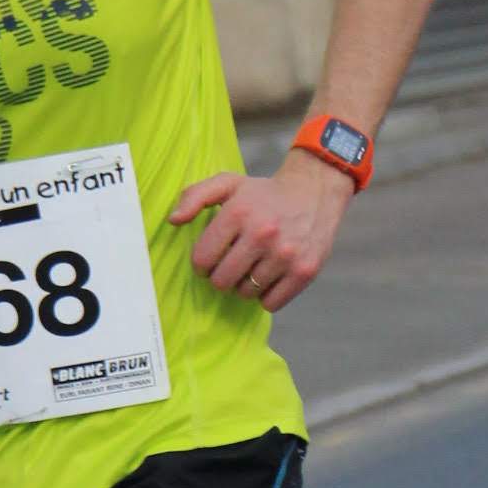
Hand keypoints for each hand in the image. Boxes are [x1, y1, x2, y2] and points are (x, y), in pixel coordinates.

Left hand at [170, 147, 355, 312]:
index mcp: (238, 213)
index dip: (202, 263)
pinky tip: (269, 276)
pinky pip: (270, 304)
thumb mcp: (228, 184)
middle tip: (231, 265)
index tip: (211, 258)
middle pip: (222, 282)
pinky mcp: (305, 271)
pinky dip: (266, 295)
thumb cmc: (263, 193)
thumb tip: (173, 221)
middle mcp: (262, 234)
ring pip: (246, 294)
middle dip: (221, 277)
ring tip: (253, 267)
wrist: (314, 192)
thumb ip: (195, 196)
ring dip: (245, 285)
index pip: (202, 259)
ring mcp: (285, 254)